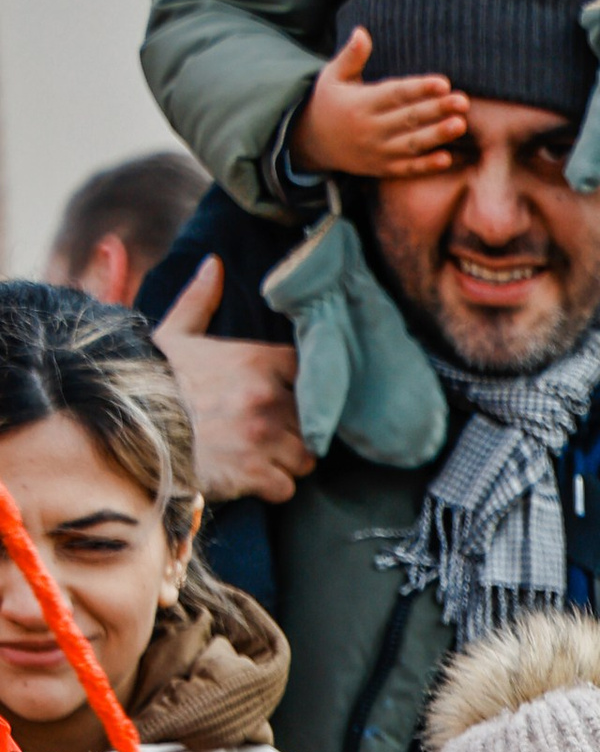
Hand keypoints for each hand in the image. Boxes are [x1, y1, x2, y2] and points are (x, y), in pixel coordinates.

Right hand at [153, 259, 312, 505]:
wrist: (132, 427)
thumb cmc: (155, 380)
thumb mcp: (175, 333)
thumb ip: (200, 300)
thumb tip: (213, 263)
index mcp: (257, 360)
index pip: (310, 372)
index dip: (304, 388)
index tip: (290, 397)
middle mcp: (267, 397)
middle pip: (314, 421)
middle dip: (297, 430)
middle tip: (273, 434)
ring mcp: (264, 437)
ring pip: (306, 458)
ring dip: (289, 462)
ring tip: (264, 457)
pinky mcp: (255, 474)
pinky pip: (287, 487)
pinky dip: (274, 488)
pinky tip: (253, 479)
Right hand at [289, 30, 465, 179]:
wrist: (313, 142)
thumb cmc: (329, 101)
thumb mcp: (333, 75)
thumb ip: (351, 56)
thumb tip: (362, 32)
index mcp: (361, 102)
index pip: (396, 94)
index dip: (420, 88)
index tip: (443, 82)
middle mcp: (371, 128)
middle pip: (409, 118)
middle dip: (437, 110)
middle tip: (463, 102)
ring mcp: (378, 151)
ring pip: (412, 144)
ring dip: (438, 136)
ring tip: (461, 124)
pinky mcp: (382, 169)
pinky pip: (407, 169)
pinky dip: (426, 166)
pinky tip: (447, 158)